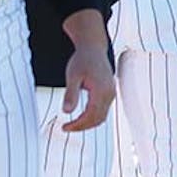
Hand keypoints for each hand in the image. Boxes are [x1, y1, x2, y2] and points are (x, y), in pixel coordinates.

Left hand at [60, 10, 114, 132]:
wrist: (93, 48)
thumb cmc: (82, 60)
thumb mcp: (72, 76)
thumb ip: (71, 93)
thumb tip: (66, 111)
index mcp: (101, 90)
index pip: (91, 115)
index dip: (78, 125)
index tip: (64, 127)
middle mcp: (110, 93)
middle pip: (98, 119)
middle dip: (82, 126)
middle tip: (66, 127)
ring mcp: (112, 93)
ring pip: (102, 116)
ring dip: (88, 123)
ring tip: (72, 124)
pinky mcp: (110, 93)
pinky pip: (103, 110)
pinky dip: (92, 116)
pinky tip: (81, 115)